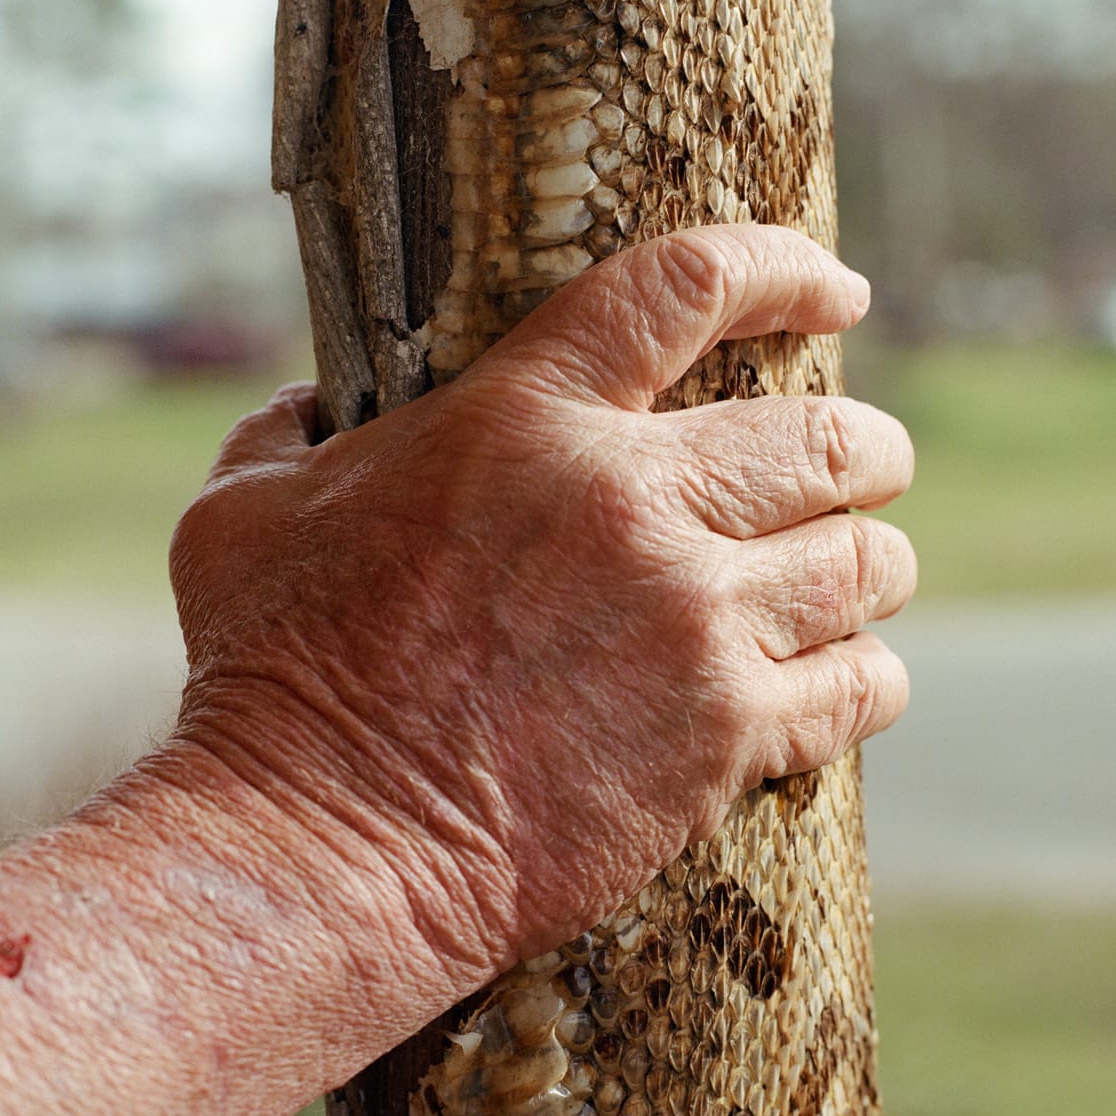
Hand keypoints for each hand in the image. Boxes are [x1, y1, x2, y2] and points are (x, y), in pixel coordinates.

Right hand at [167, 224, 914, 979]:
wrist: (325, 847)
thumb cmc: (271, 675)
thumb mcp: (240, 513)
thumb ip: (288, 432)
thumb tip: (308, 404)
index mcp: (524, 419)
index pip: (689, 287)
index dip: (784, 267)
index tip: (836, 286)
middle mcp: (631, 504)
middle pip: (824, 435)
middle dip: (867, 445)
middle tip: (868, 462)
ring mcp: (690, 622)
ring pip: (863, 561)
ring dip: (875, 560)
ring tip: (866, 573)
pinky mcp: (724, 738)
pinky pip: (861, 685)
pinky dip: (870, 674)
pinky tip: (855, 676)